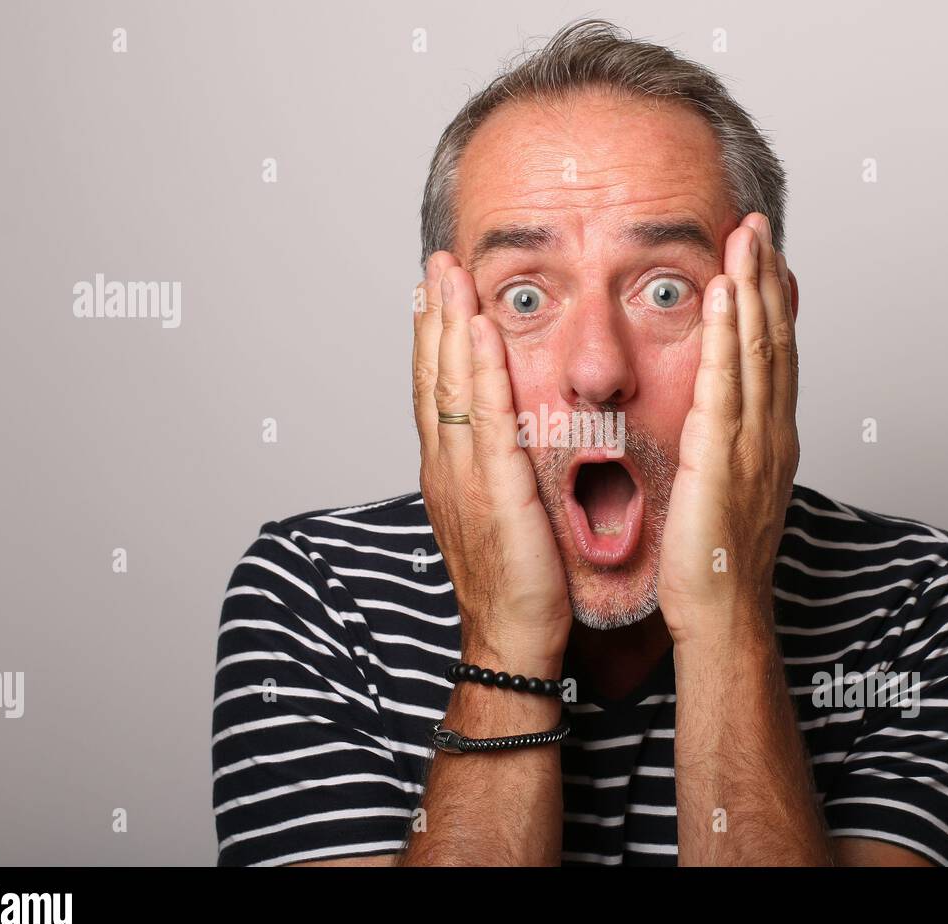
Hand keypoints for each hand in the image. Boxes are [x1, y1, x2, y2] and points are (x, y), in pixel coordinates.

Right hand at [412, 252, 572, 674]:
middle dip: (433, 316)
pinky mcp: (495, 488)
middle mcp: (447, 466)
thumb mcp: (500, 513)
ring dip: (449, 326)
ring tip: (448, 275)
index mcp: (449, 471)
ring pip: (451, 386)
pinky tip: (479, 330)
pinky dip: (480, 370)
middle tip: (435, 263)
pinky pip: (487, 417)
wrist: (512, 636)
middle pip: (433, 377)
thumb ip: (499, 470)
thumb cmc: (514, 581)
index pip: (435, 391)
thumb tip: (511, 439)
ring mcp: (464, 475)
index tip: (435, 293)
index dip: (433, 339)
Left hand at [656, 214, 799, 643]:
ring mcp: (754, 443)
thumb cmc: (716, 563)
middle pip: (775, 340)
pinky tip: (725, 294)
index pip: (775, 357)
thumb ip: (724, 449)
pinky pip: (727, 382)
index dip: (771, 304)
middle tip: (757, 226)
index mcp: (771, 440)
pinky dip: (729, 333)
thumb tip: (711, 425)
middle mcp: (772, 433)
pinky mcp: (723, 456)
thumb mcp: (725, 490)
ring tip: (746, 238)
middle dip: (766, 278)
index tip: (763, 260)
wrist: (721, 612)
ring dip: (753, 288)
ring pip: (759, 349)